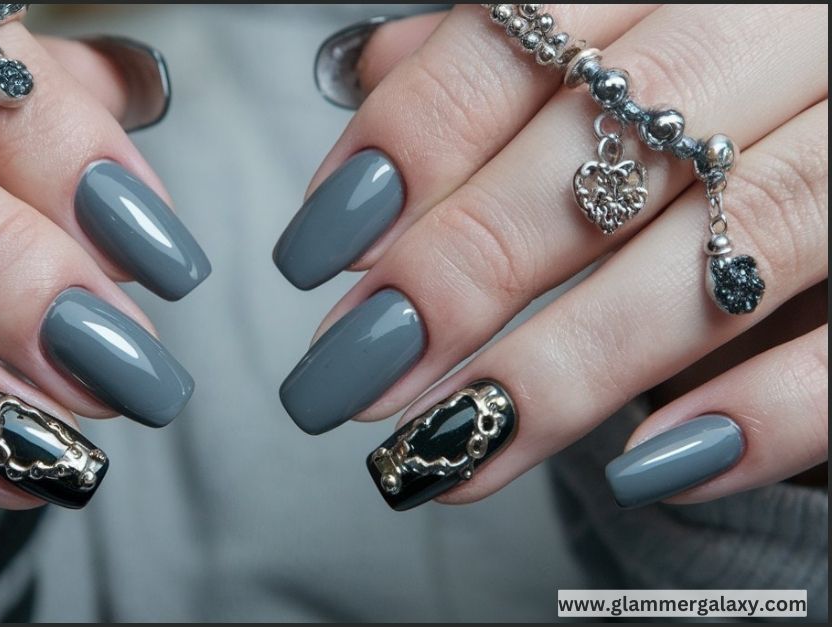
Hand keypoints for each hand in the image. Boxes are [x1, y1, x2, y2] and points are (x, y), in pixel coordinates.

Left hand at [277, 5, 826, 509]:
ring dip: (568, 366)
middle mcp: (786, 28)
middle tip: (354, 370)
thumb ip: (502, 56)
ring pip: (724, 250)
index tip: (319, 251)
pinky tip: (644, 470)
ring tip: (451, 446)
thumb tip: (370, 85)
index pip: (517, 40)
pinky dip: (763, 411)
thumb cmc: (715, 86)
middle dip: (461, 268)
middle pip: (607, 147)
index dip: (408, 145)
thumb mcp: (613, 35)